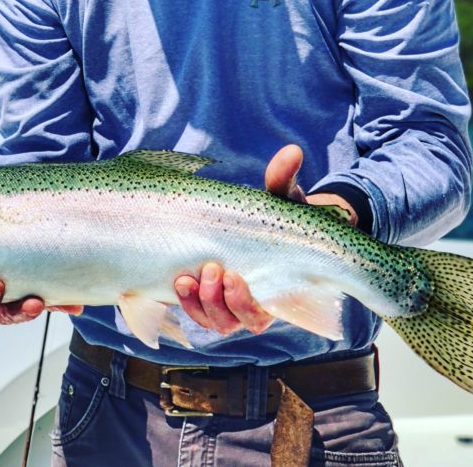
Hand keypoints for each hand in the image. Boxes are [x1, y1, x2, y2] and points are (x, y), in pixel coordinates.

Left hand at [174, 144, 356, 334]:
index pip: (260, 314)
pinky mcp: (209, 294)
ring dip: (199, 303)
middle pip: (232, 321)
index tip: (233, 276)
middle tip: (212, 268)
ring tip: (189, 277)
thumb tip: (292, 151)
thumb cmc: (281, 208)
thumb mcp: (283, 193)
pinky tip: (180, 280)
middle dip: (217, 301)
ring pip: (212, 320)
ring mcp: (229, 301)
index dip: (244, 304)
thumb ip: (284, 178)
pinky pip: (196, 310)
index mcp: (275, 285)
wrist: (266, 218)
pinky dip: (187, 301)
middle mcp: (253, 300)